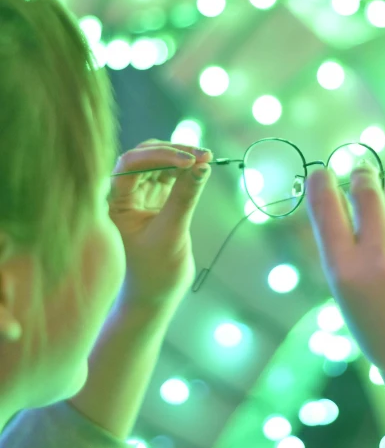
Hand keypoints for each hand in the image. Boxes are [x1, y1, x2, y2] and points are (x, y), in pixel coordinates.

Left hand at [108, 139, 212, 312]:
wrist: (156, 295)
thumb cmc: (155, 271)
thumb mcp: (171, 233)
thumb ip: (185, 197)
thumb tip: (203, 165)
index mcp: (114, 202)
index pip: (130, 164)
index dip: (158, 156)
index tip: (187, 161)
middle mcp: (124, 193)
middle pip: (146, 156)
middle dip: (174, 152)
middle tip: (203, 155)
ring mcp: (142, 193)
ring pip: (160, 161)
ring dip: (183, 157)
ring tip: (207, 158)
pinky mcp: (159, 197)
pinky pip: (172, 173)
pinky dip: (188, 169)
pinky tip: (203, 167)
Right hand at [305, 164, 384, 381]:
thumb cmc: (377, 322)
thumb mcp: (346, 290)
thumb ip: (342, 244)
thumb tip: (339, 187)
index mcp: (345, 272)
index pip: (326, 210)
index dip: (322, 184)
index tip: (322, 171)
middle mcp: (379, 262)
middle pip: (367, 192)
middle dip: (363, 177)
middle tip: (362, 172)